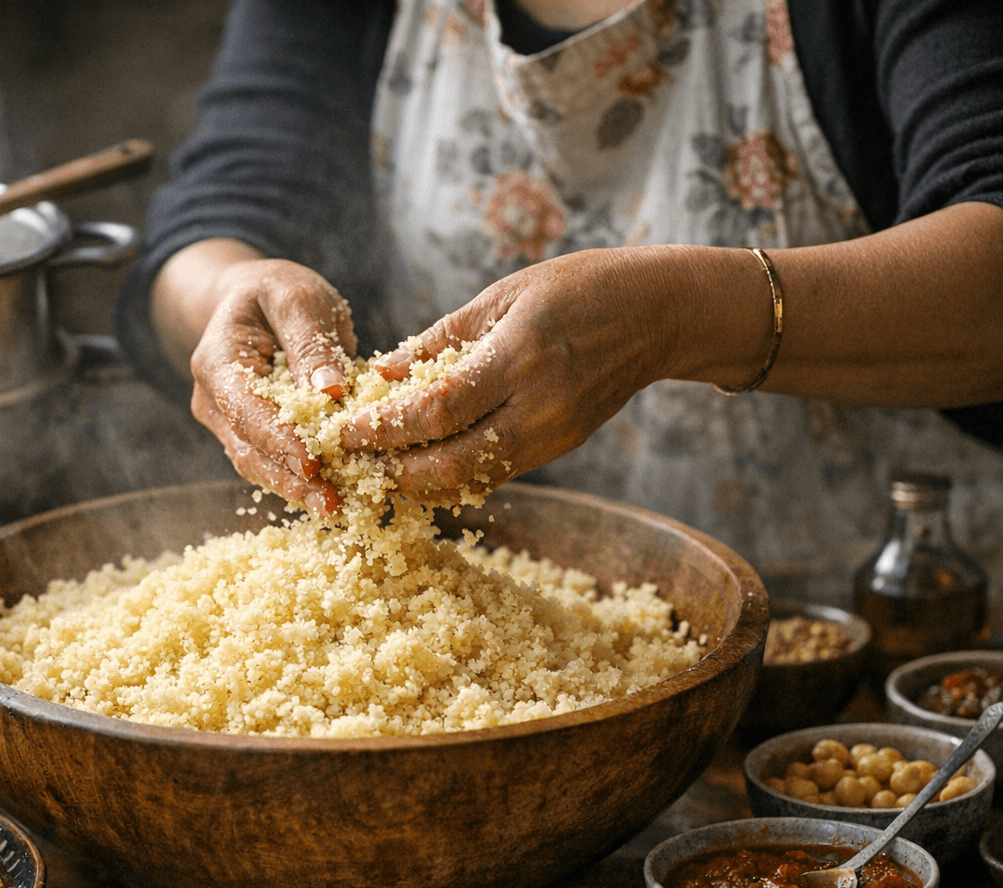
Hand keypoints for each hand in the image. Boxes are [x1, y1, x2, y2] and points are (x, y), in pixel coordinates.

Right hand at [188, 258, 356, 514]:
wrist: (255, 300)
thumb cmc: (277, 293)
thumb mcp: (299, 298)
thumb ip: (312, 342)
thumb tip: (330, 391)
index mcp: (216, 361)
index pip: (244, 409)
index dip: (277, 439)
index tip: (313, 463)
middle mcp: (213, 400)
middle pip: (248, 448)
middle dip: (290, 478)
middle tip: (332, 501)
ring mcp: (227, 423)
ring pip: (258, 465)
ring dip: (296, 488)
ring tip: (337, 505)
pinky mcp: (251, 436)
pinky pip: (273, 463)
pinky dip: (301, 479)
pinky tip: (334, 493)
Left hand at [340, 247, 686, 502]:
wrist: (656, 315)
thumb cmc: (576, 289)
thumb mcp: (502, 296)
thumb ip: (439, 339)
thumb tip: (382, 373)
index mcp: (519, 354)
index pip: (437, 408)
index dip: (386, 428)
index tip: (346, 431)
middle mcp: (539, 405)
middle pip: (452, 460)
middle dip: (396, 469)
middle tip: (353, 463)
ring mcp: (554, 434)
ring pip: (474, 478)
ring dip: (421, 482)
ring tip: (378, 470)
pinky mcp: (561, 449)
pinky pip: (497, 473)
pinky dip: (456, 476)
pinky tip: (422, 467)